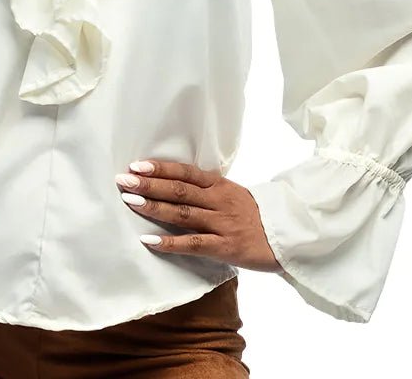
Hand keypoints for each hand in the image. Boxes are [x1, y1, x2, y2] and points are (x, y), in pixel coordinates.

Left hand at [115, 158, 282, 272]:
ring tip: (130, 202)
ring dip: (154, 207)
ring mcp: (222, 223)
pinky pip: (194, 244)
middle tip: (123, 180)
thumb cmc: (256, 214)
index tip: (137, 165)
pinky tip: (148, 241)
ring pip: (183, 213)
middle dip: (149, 185)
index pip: (186, 172)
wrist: (289, 236)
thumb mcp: (232, 193)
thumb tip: (174, 181)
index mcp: (220, 185)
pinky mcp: (226, 247)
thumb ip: (207, 189)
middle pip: (179, 190)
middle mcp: (218, 200)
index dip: (161, 168)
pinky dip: (169, 243)